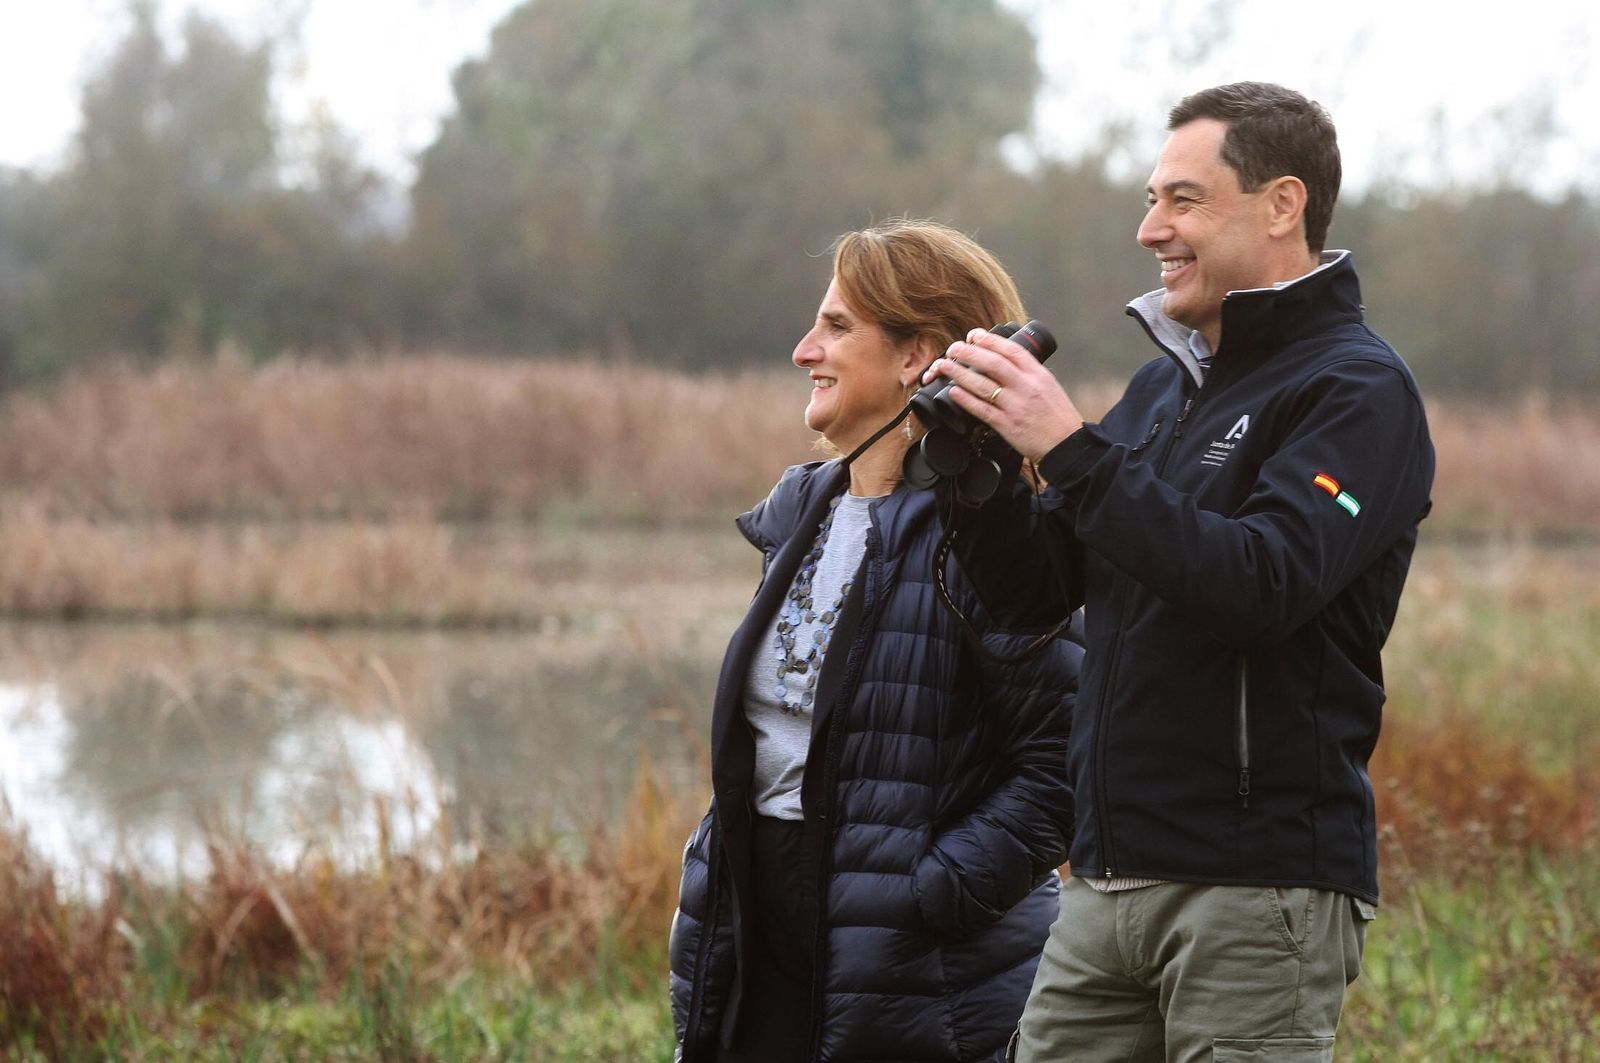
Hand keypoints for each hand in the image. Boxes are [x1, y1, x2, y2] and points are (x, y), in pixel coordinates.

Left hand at [922, 329, 1084, 460]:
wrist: (1068, 445)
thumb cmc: (1058, 416)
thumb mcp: (1048, 386)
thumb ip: (1028, 373)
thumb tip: (1005, 361)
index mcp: (1038, 375)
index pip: (1011, 350)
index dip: (989, 340)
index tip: (974, 335)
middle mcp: (1027, 387)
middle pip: (993, 363)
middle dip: (968, 353)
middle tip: (953, 348)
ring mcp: (1016, 407)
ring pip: (983, 385)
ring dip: (959, 373)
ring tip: (944, 366)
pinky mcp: (1007, 426)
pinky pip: (982, 409)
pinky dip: (965, 399)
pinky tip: (953, 392)